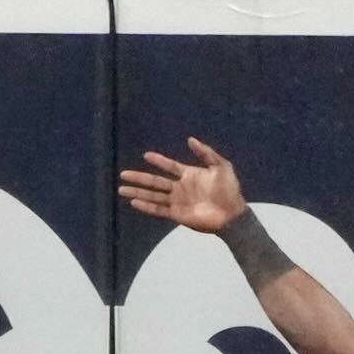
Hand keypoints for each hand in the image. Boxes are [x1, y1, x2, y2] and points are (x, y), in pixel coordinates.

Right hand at [118, 137, 248, 231]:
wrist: (232, 214)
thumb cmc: (229, 190)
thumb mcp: (221, 166)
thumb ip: (206, 153)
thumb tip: (190, 139)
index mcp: (189, 175)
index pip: (169, 166)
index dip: (158, 161)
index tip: (146, 155)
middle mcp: (180, 188)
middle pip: (155, 181)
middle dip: (139, 178)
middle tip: (123, 174)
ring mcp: (177, 201)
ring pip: (153, 195)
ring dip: (137, 192)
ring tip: (121, 189)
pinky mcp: (177, 214)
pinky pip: (158, 209)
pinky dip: (146, 206)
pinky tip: (134, 202)